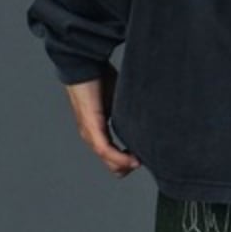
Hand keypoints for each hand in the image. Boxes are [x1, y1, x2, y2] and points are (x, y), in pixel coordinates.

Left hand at [64, 63, 140, 178]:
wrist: (85, 65)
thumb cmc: (99, 77)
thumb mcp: (118, 98)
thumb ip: (128, 108)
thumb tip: (146, 110)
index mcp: (97, 128)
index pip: (110, 154)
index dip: (126, 160)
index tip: (142, 158)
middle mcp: (91, 134)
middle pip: (109, 162)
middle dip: (126, 166)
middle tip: (143, 162)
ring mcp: (89, 132)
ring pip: (107, 159)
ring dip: (124, 165)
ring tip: (140, 163)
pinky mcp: (91, 126)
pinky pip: (105, 149)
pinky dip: (119, 157)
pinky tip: (133, 159)